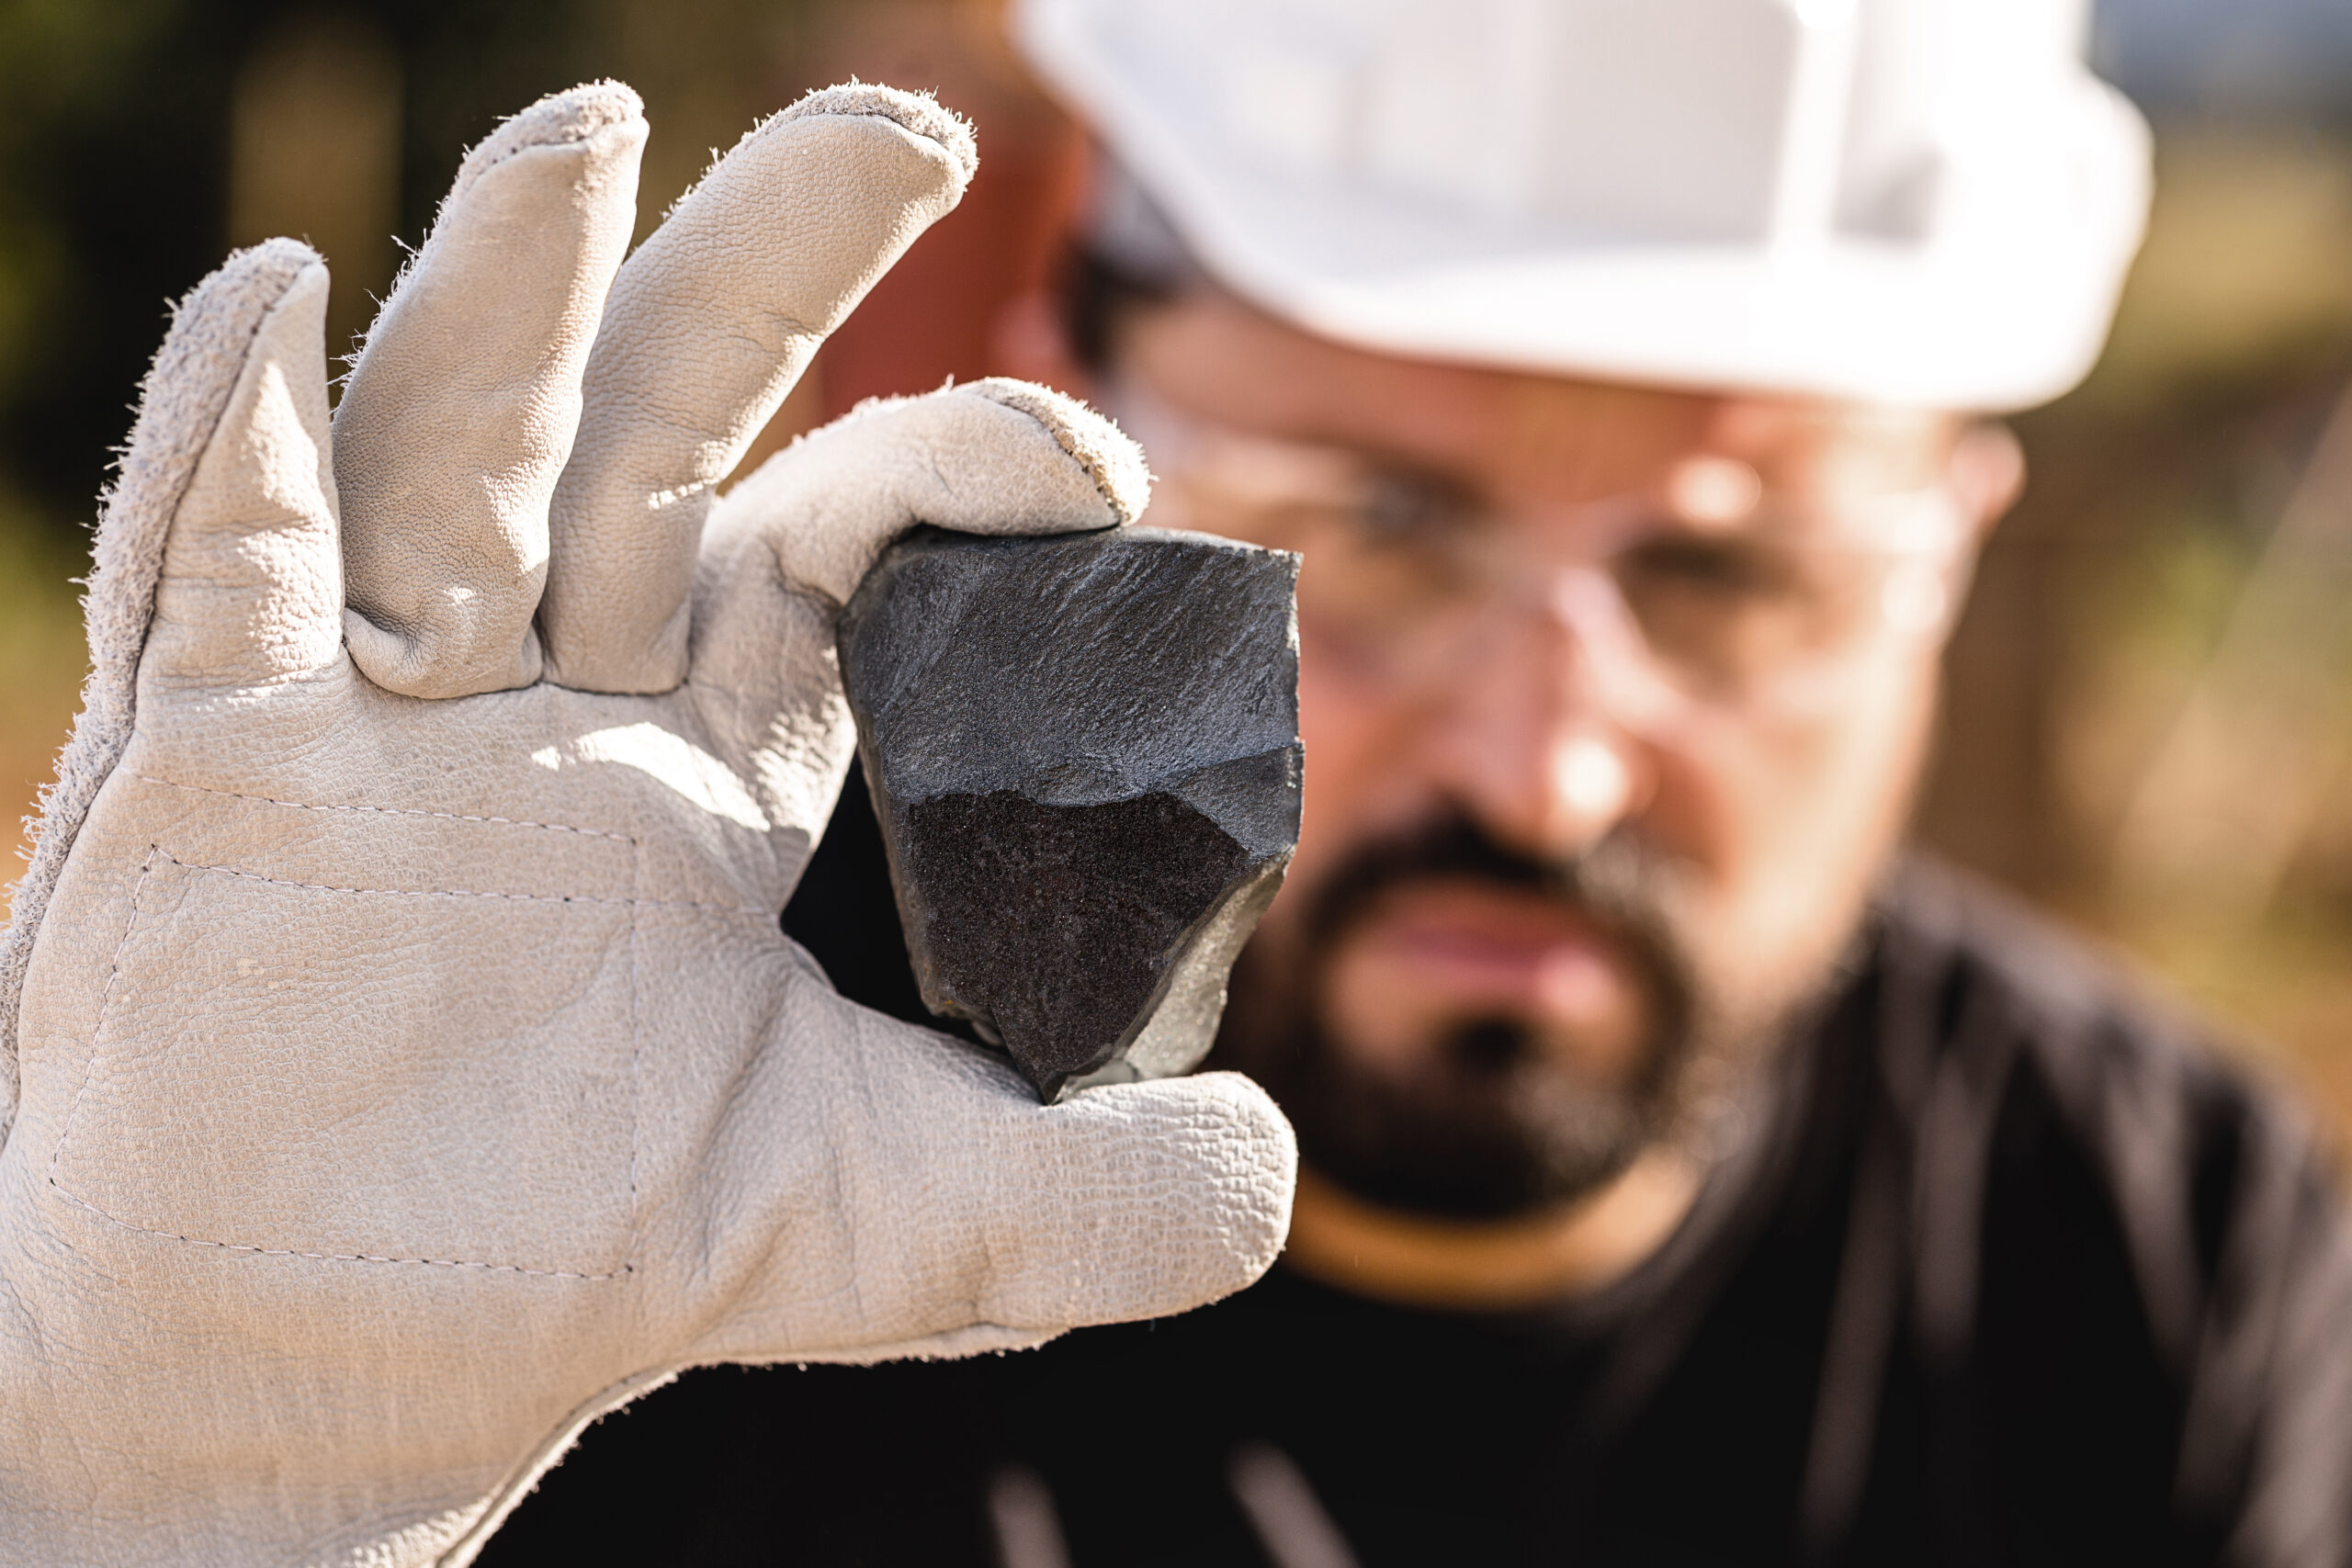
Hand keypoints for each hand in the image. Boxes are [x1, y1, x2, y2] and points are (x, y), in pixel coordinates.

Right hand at [0, 82, 1292, 1565]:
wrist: (336, 1363)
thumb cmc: (586, 1265)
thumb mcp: (888, 1230)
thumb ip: (1090, 1197)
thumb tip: (1273, 1164)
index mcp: (718, 756)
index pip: (847, 541)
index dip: (960, 467)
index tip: (1085, 455)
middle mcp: (560, 692)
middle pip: (665, 426)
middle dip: (770, 271)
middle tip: (906, 137)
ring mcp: (379, 708)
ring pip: (450, 449)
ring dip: (509, 298)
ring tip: (584, 142)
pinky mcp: (211, 757)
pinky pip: (215, 561)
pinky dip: (237, 433)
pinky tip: (278, 304)